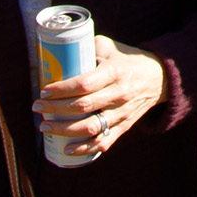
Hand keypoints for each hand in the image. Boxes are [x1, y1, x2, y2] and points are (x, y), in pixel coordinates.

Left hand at [35, 35, 165, 162]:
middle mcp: (119, 94)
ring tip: (45, 126)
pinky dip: (84, 149)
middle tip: (37, 107)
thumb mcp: (110, 47)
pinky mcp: (124, 126)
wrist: (159, 78)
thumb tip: (57, 51)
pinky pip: (103, 142)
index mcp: (115, 72)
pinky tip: (66, 149)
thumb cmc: (127, 60)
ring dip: (64, 130)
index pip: (84, 84)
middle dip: (55, 109)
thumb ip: (87, 47)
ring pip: (91, 127)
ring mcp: (122, 113)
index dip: (62, 89)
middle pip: (83, 107)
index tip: (44, 90)